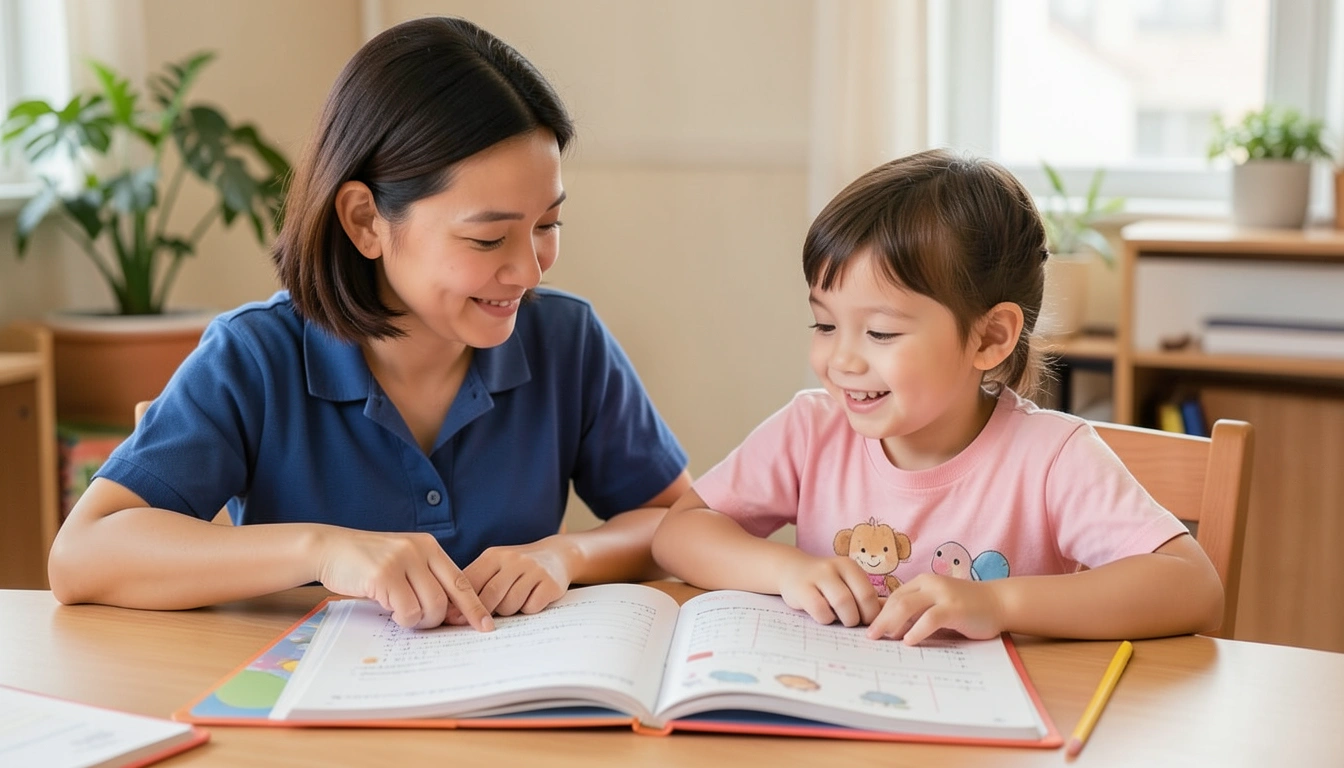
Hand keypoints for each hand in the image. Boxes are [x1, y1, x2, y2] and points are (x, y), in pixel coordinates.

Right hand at [312, 527, 492, 631]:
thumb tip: (452, 613)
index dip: (474, 605)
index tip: (486, 625)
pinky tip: (387, 608)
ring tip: (401, 612)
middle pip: (447, 597)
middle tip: (422, 622)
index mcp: (429, 546)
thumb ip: (425, 579)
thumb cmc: (367, 562)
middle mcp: (419, 550)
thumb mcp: (403, 561)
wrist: (329, 548)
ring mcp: (401, 560)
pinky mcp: (383, 574)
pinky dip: (400, 618)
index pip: (461, 580)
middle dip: (438, 619)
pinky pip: (406, 610)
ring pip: (429, 606)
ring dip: (417, 620)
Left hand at [453, 537, 575, 622]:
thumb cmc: (517, 568)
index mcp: (494, 556)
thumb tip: (451, 614)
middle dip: (485, 612)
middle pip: (490, 595)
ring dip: (509, 611)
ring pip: (510, 605)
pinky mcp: (550, 583)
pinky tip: (531, 600)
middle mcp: (514, 560)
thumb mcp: (495, 567)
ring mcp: (534, 570)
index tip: (456, 620)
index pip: (471, 582)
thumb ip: (475, 585)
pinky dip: (528, 610)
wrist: (557, 555)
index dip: (462, 605)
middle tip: (484, 621)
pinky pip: (531, 608)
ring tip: (514, 602)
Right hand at [777, 553, 881, 626]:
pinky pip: (820, 610)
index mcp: (850, 566)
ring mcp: (817, 576)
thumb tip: (890, 617)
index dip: (872, 613)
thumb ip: (865, 597)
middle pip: (860, 598)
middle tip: (854, 623)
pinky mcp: (801, 589)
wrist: (791, 570)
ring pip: (842, 603)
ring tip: (840, 620)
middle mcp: (835, 567)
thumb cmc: (825, 584)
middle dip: (860, 618)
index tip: (867, 622)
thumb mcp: (845, 584)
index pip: (870, 593)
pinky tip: (824, 616)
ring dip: (845, 619)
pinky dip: (826, 619)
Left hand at [868, 573, 1005, 644]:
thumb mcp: (938, 606)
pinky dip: (916, 631)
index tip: (870, 629)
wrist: (1000, 603)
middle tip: (869, 636)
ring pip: (908, 607)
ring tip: (883, 638)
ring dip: (892, 624)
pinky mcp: (954, 608)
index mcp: (923, 582)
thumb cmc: (968, 608)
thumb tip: (892, 628)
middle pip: (897, 601)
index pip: (895, 597)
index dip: (881, 613)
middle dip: (881, 619)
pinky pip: (929, 619)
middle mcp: (930, 584)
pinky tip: (908, 642)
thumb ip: (919, 613)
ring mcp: (943, 594)